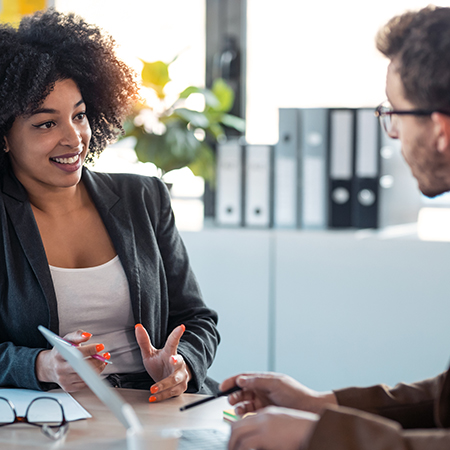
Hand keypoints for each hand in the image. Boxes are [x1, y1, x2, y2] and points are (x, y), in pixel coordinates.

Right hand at [36, 329, 107, 391]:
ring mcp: (63, 379)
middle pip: (82, 366)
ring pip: (85, 376)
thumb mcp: (67, 339)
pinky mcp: (68, 387)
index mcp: (59, 354)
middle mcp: (60, 368)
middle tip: (104, 355)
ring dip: (98, 368)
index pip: (77, 352)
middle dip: (97, 360)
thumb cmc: (61, 351)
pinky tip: (97, 369)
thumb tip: (88, 335)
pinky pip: (84, 384)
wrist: (50, 366)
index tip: (100, 346)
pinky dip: (94, 376)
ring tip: (102, 361)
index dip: (91, 349)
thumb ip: (77, 335)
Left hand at [135, 323, 190, 401]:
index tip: (181, 327)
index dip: (177, 334)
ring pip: (175, 380)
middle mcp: (178, 364)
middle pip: (179, 362)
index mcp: (170, 352)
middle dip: (176, 361)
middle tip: (172, 359)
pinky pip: (172, 392)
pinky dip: (162, 396)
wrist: (169, 379)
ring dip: (164, 385)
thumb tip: (137, 327)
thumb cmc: (160, 364)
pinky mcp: (180, 388)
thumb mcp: (150, 353)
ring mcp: (181, 376)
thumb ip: (144, 341)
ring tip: (153, 389)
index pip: (173, 342)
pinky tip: (154, 397)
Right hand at [220, 372, 336, 415]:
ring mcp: (264, 400)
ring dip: (238, 405)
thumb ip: (257, 381)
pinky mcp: (266, 412)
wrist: (309, 409)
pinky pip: (251, 412)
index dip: (232, 381)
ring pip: (245, 402)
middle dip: (234, 394)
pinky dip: (245, 413)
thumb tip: (242, 379)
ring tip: (237, 409)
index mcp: (264, 379)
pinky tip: (243, 415)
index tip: (222, 386)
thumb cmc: (296, 394)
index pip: (244, 378)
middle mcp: (262, 389)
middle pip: (242, 390)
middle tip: (229, 400)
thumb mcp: (275, 383)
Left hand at [228, 406, 318, 449]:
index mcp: (267, 414)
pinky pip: (246, 444)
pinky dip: (241, 449)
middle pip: (236, 426)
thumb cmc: (303, 431)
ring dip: (233, 446)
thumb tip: (261, 441)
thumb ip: (271, 431)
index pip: (244, 421)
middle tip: (230, 449)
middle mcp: (263, 418)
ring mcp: (263, 426)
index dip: (236, 432)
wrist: (313, 429)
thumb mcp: (284, 426)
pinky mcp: (266, 437)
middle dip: (230, 440)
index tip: (234, 442)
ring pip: (237, 435)